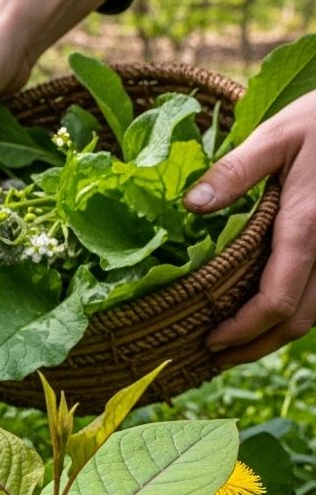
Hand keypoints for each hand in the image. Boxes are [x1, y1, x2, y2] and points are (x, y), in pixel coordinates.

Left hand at [183, 90, 315, 367]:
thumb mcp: (278, 134)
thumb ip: (235, 171)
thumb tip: (192, 204)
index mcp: (307, 227)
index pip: (276, 301)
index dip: (243, 330)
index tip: (210, 342)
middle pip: (297, 321)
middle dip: (255, 348)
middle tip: (213, 359)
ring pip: (315, 315)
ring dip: (274, 338)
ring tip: (234, 348)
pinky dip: (292, 315)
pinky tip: (262, 316)